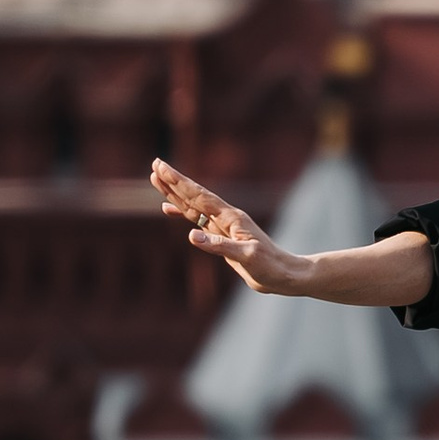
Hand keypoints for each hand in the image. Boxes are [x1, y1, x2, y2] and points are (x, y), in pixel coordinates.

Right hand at [149, 157, 317, 295]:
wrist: (283, 275)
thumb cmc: (269, 266)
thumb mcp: (246, 256)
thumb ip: (219, 246)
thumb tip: (192, 236)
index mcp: (230, 218)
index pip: (200, 196)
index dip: (180, 183)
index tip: (163, 168)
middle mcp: (225, 218)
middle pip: (194, 196)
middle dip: (174, 181)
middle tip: (155, 164)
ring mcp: (223, 226)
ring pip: (193, 206)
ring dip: (175, 193)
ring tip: (156, 179)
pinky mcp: (221, 236)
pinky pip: (197, 220)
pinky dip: (182, 213)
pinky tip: (169, 209)